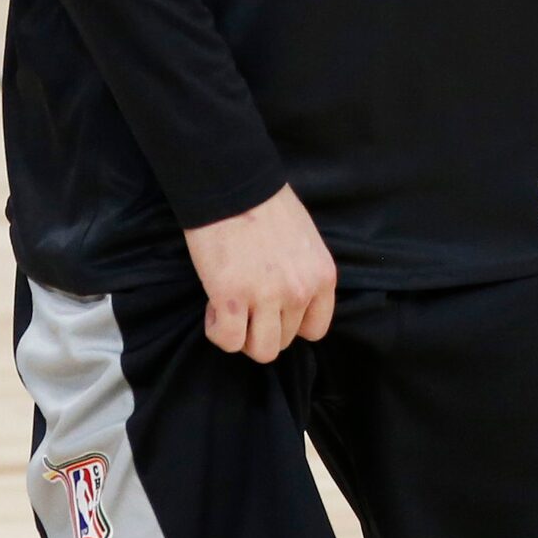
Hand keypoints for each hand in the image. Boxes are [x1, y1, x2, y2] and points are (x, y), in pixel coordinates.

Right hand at [182, 184, 336, 362]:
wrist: (234, 187)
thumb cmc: (268, 208)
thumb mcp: (306, 243)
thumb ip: (305, 275)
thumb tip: (292, 303)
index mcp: (323, 277)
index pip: (316, 329)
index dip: (291, 324)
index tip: (273, 309)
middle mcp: (300, 291)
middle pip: (284, 341)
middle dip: (262, 327)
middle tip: (246, 299)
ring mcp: (267, 297)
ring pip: (259, 350)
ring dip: (242, 334)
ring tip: (231, 305)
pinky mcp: (231, 299)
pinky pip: (228, 341)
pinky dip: (217, 330)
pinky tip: (214, 306)